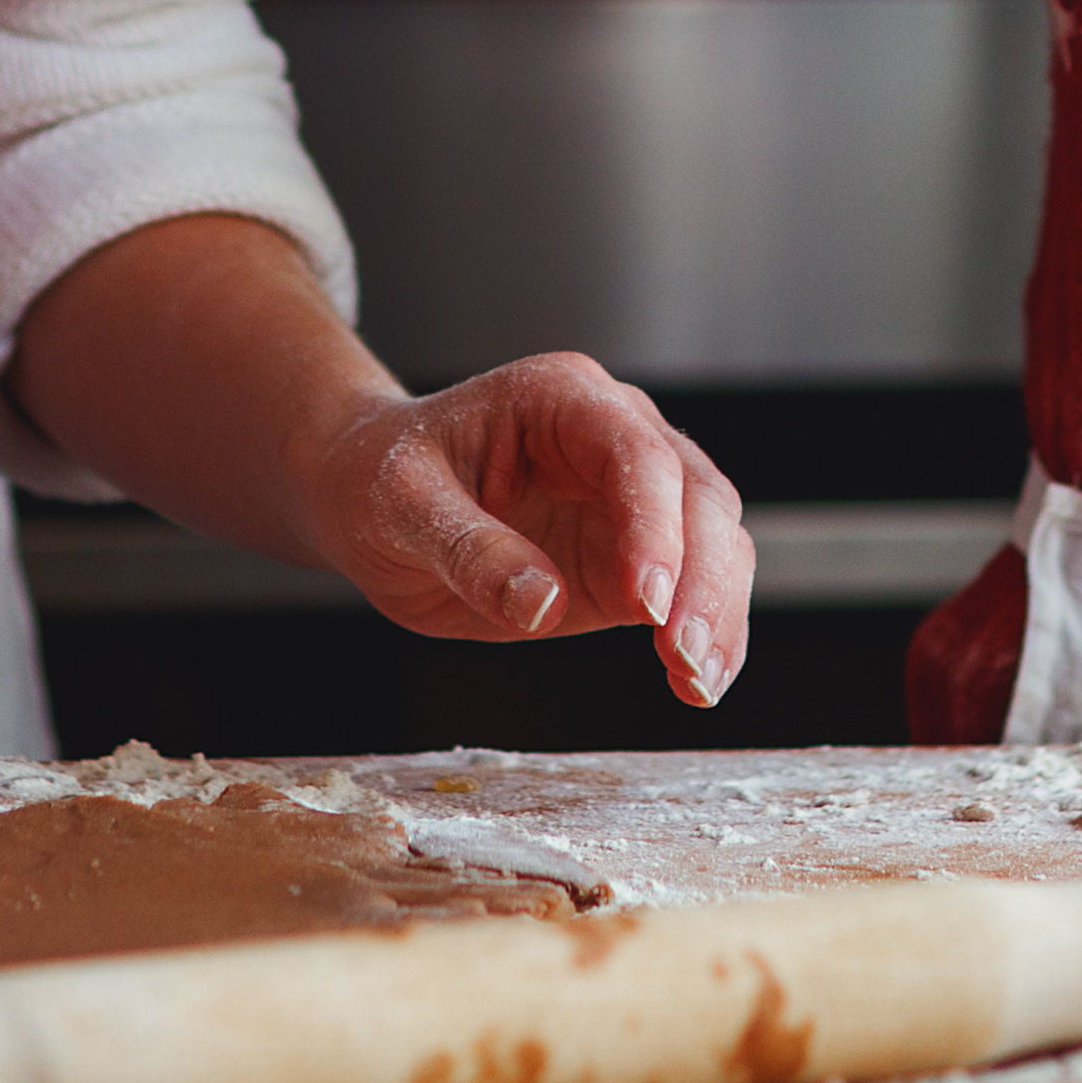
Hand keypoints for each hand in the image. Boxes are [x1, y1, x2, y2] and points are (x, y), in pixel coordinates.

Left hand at [300, 352, 756, 705]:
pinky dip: (703, 634)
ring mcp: (630, 499)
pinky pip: (691, 589)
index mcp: (561, 399)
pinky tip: (694, 683)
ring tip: (697, 680)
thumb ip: (470, 549)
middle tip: (682, 653)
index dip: (653, 526)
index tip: (645, 601)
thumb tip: (541, 603)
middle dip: (701, 578)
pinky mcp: (629, 557)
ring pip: (714, 542)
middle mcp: (613, 436)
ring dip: (716, 613)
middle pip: (697, 497)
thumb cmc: (377, 476)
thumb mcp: (400, 505)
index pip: (636, 454)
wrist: (365, 496)